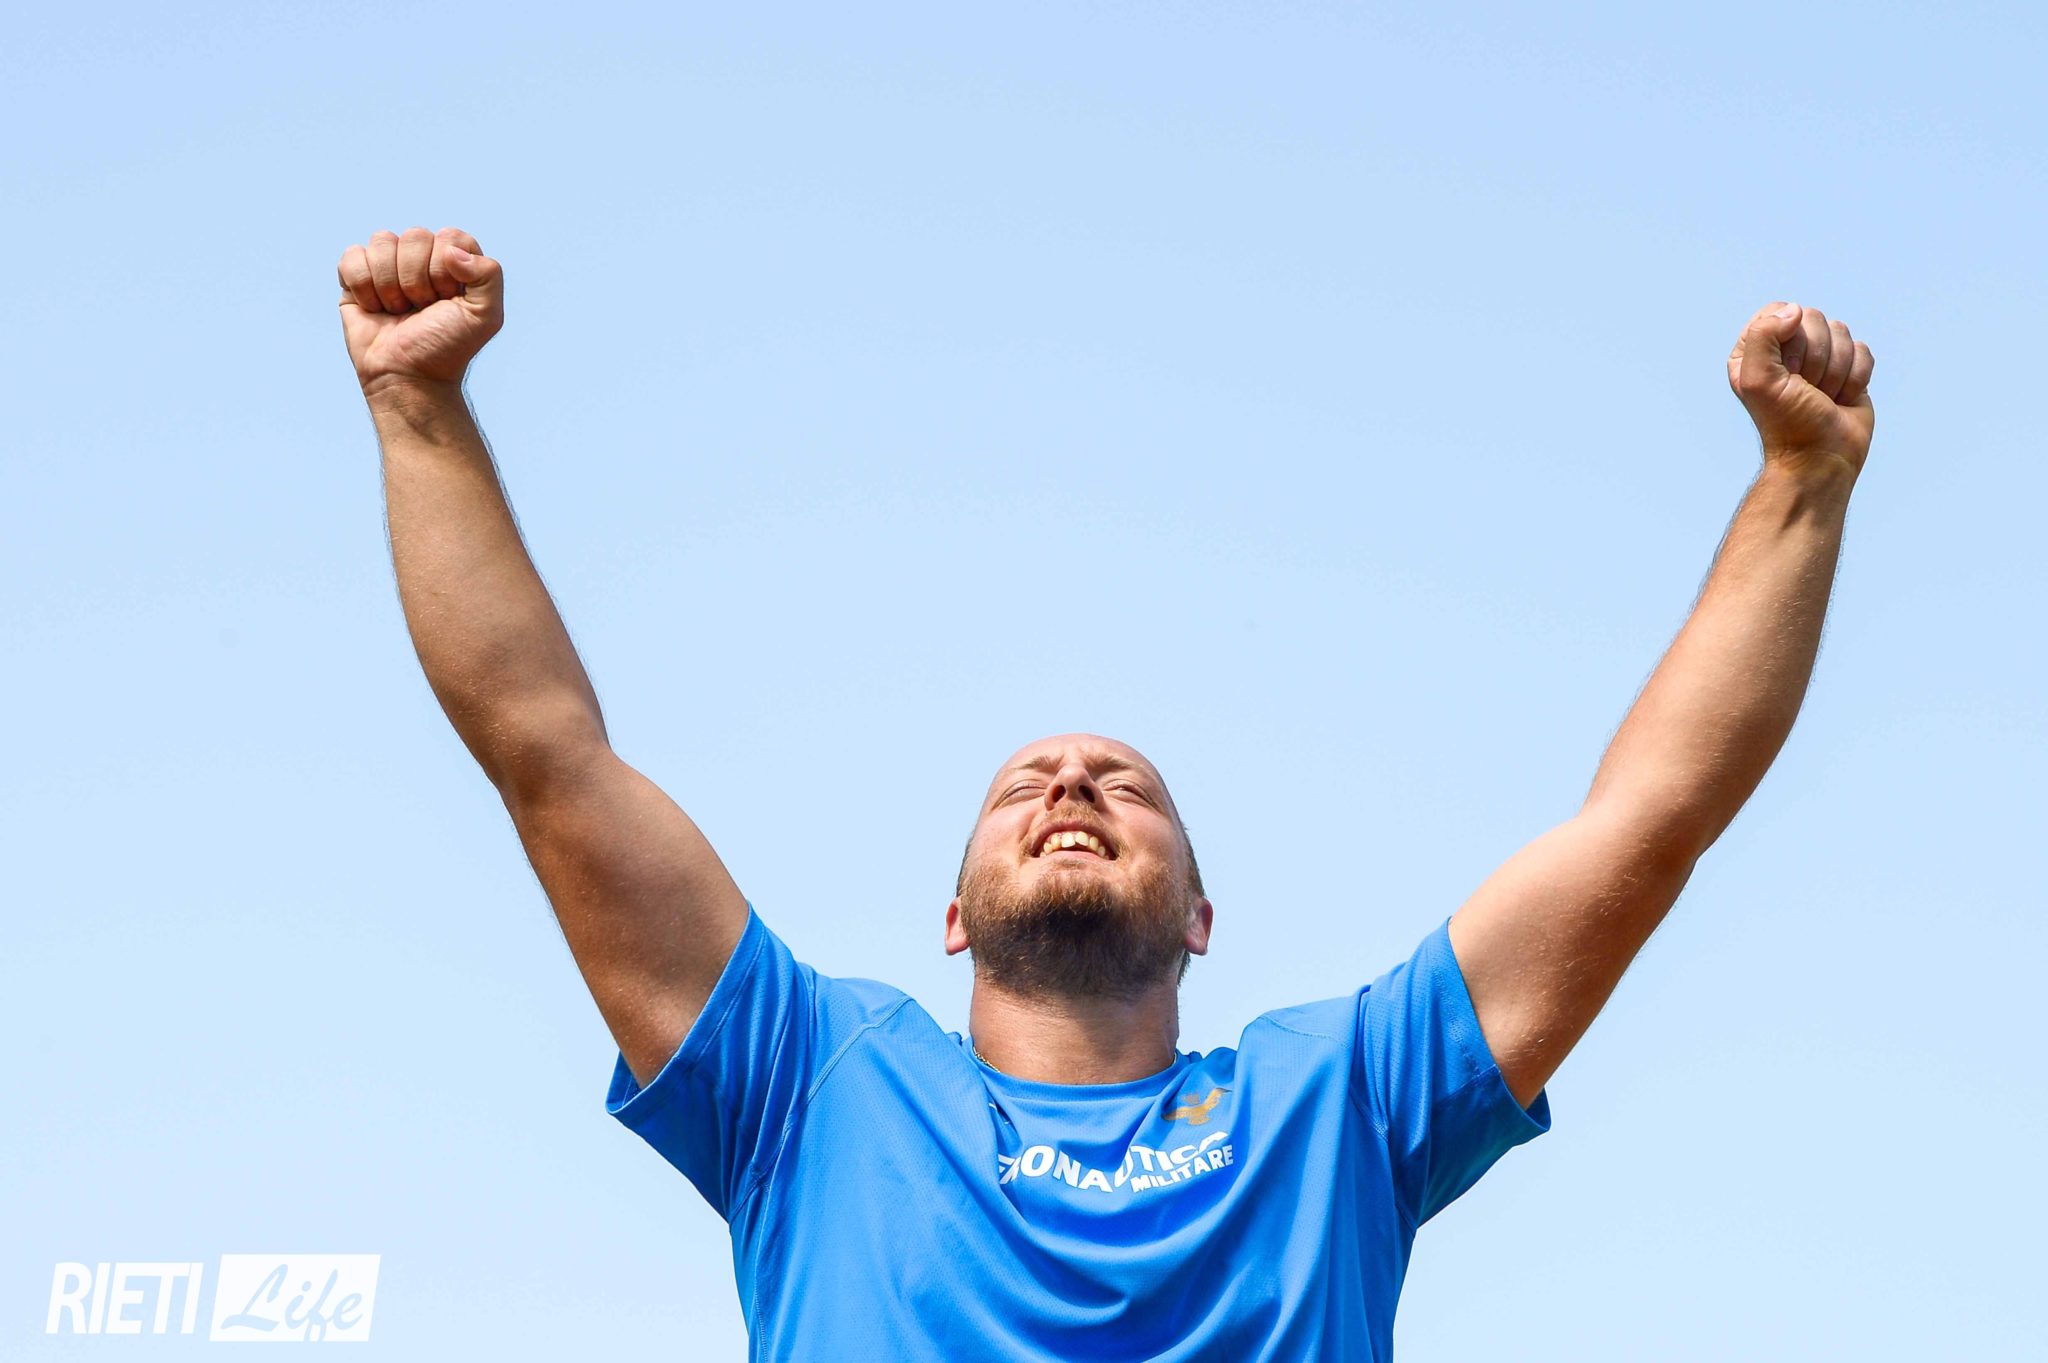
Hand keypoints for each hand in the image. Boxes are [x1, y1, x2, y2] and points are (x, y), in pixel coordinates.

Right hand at [337, 227, 503, 393]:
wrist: (408, 377)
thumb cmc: (447, 347)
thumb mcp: (485, 316)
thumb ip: (489, 275)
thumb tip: (451, 250)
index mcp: (455, 261)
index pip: (450, 236)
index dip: (445, 269)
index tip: (446, 299)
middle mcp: (422, 258)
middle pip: (415, 236)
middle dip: (417, 280)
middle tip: (421, 308)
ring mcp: (389, 265)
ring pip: (382, 241)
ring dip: (390, 285)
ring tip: (398, 310)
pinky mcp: (357, 276)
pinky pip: (352, 256)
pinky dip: (363, 286)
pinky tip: (374, 308)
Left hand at [1726, 302, 1874, 478]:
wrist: (1820, 458)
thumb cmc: (1787, 422)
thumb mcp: (1759, 380)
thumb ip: (1763, 336)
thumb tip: (1795, 310)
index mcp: (1755, 349)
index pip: (1779, 310)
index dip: (1789, 338)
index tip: (1787, 372)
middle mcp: (1785, 350)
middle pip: (1814, 318)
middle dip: (1814, 358)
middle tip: (1805, 388)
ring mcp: (1818, 358)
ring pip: (1841, 332)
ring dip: (1835, 370)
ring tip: (1821, 396)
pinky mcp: (1848, 369)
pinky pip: (1863, 350)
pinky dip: (1856, 377)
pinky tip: (1841, 398)